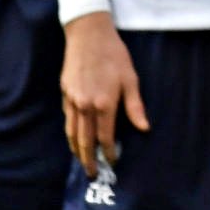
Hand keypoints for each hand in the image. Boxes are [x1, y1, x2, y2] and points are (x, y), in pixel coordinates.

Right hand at [61, 12, 148, 172]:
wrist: (88, 35)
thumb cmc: (114, 55)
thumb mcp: (130, 79)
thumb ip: (135, 106)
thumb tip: (144, 128)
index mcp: (104, 104)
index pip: (105, 137)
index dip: (109, 151)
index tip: (113, 161)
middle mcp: (86, 106)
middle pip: (85, 141)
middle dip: (88, 159)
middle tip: (92, 174)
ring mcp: (72, 101)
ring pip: (72, 133)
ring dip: (76, 149)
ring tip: (81, 161)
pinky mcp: (65, 94)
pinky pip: (67, 120)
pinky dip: (70, 133)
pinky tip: (74, 138)